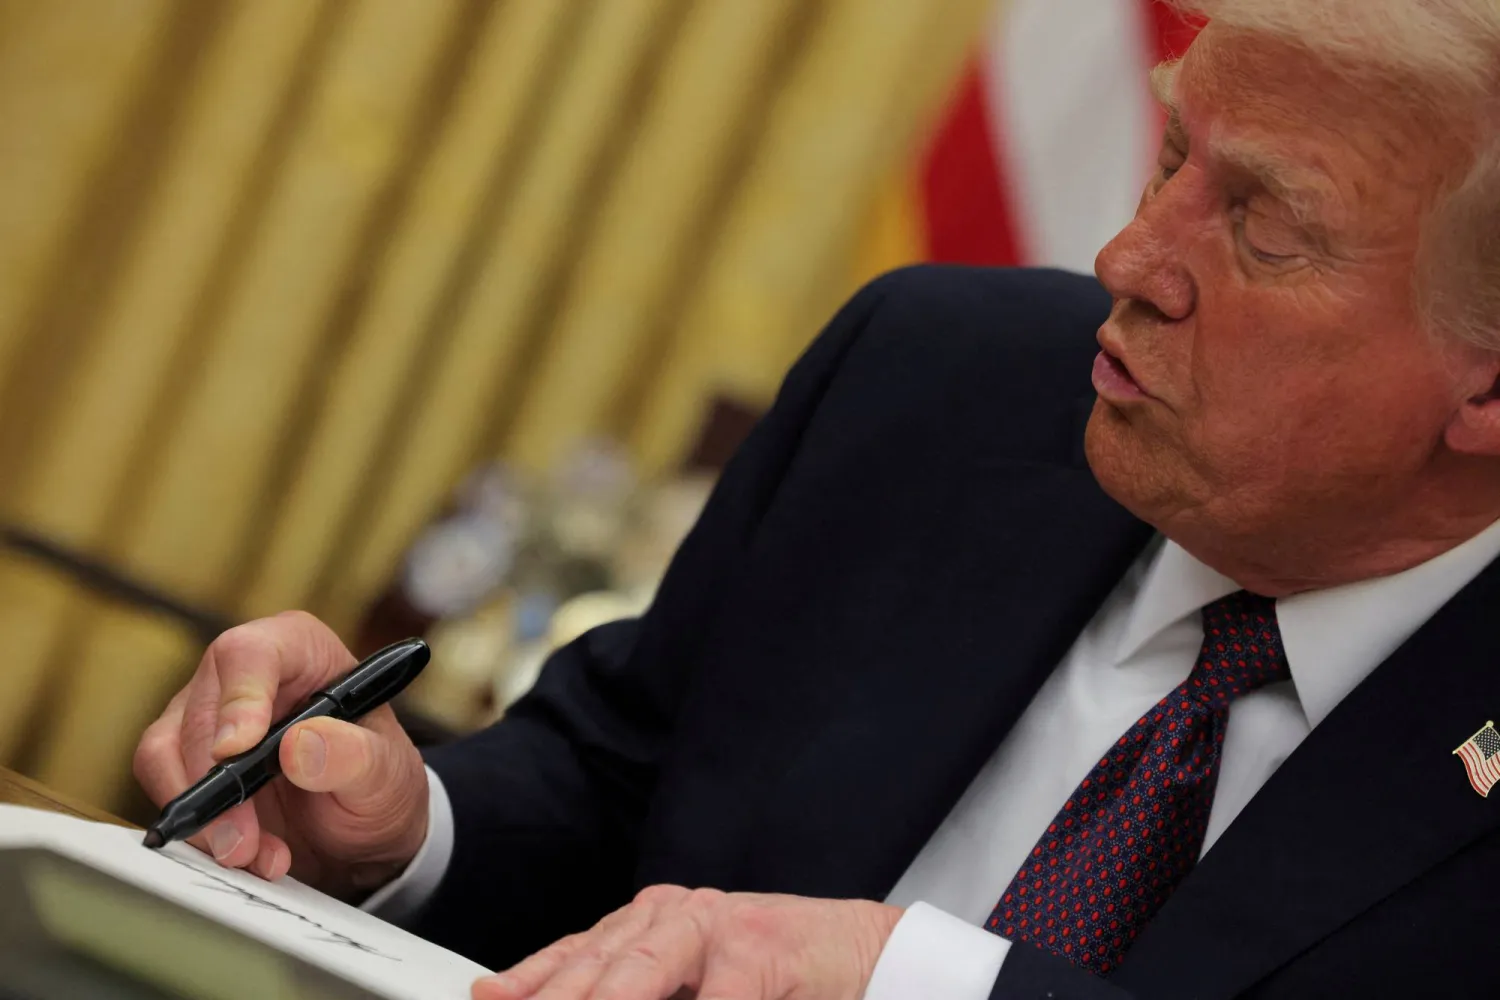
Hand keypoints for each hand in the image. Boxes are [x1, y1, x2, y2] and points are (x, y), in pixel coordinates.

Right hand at [133, 611, 429, 899]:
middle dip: (216, 784)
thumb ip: (353, 757)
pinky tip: (245, 855)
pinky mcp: (186, 759)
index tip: (236, 750)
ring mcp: (209, 715)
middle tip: (243, 841)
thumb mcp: (386, 773)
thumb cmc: (379, 780)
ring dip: (203, 816)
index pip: (250, 653)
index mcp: (300, 650)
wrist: (363, 829)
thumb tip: (298, 746)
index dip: (238, 699)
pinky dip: (198, 831)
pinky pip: (166, 788)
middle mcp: (245, 674)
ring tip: (251, 855)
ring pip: (165, 752)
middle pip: (200, 712)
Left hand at [471, 886, 902, 999]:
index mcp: (652, 920)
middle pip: (595, 966)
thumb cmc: (772, 978)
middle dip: (551, 999)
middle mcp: (676, 914)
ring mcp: (718, 929)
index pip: (574, 955)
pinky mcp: (759, 954)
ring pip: (638, 972)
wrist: (863, 953)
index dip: (527, 981)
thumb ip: (635, 989)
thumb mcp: (691, 984)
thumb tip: (550, 997)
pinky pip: (713, 999)